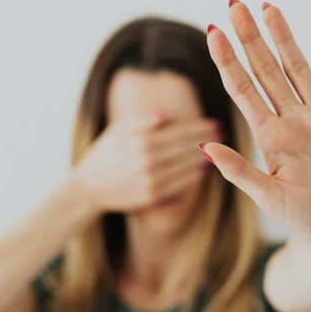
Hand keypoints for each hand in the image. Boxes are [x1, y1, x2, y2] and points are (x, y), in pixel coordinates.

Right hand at [73, 109, 221, 214]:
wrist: (87, 189)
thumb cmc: (102, 156)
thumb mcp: (116, 132)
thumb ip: (141, 122)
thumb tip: (165, 114)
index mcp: (141, 141)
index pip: (178, 131)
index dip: (199, 126)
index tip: (214, 122)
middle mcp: (148, 160)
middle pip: (186, 148)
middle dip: (207, 139)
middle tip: (222, 134)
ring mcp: (151, 180)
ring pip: (186, 167)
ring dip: (204, 158)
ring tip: (218, 150)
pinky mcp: (151, 197)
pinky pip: (178, 185)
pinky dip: (192, 177)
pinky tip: (202, 170)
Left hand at [201, 0, 310, 253]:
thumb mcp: (271, 198)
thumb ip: (240, 171)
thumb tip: (203, 147)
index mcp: (270, 137)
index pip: (243, 90)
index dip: (228, 62)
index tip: (212, 33)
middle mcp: (292, 120)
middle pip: (266, 70)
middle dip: (250, 38)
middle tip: (234, 5)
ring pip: (298, 66)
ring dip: (283, 36)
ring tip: (267, 7)